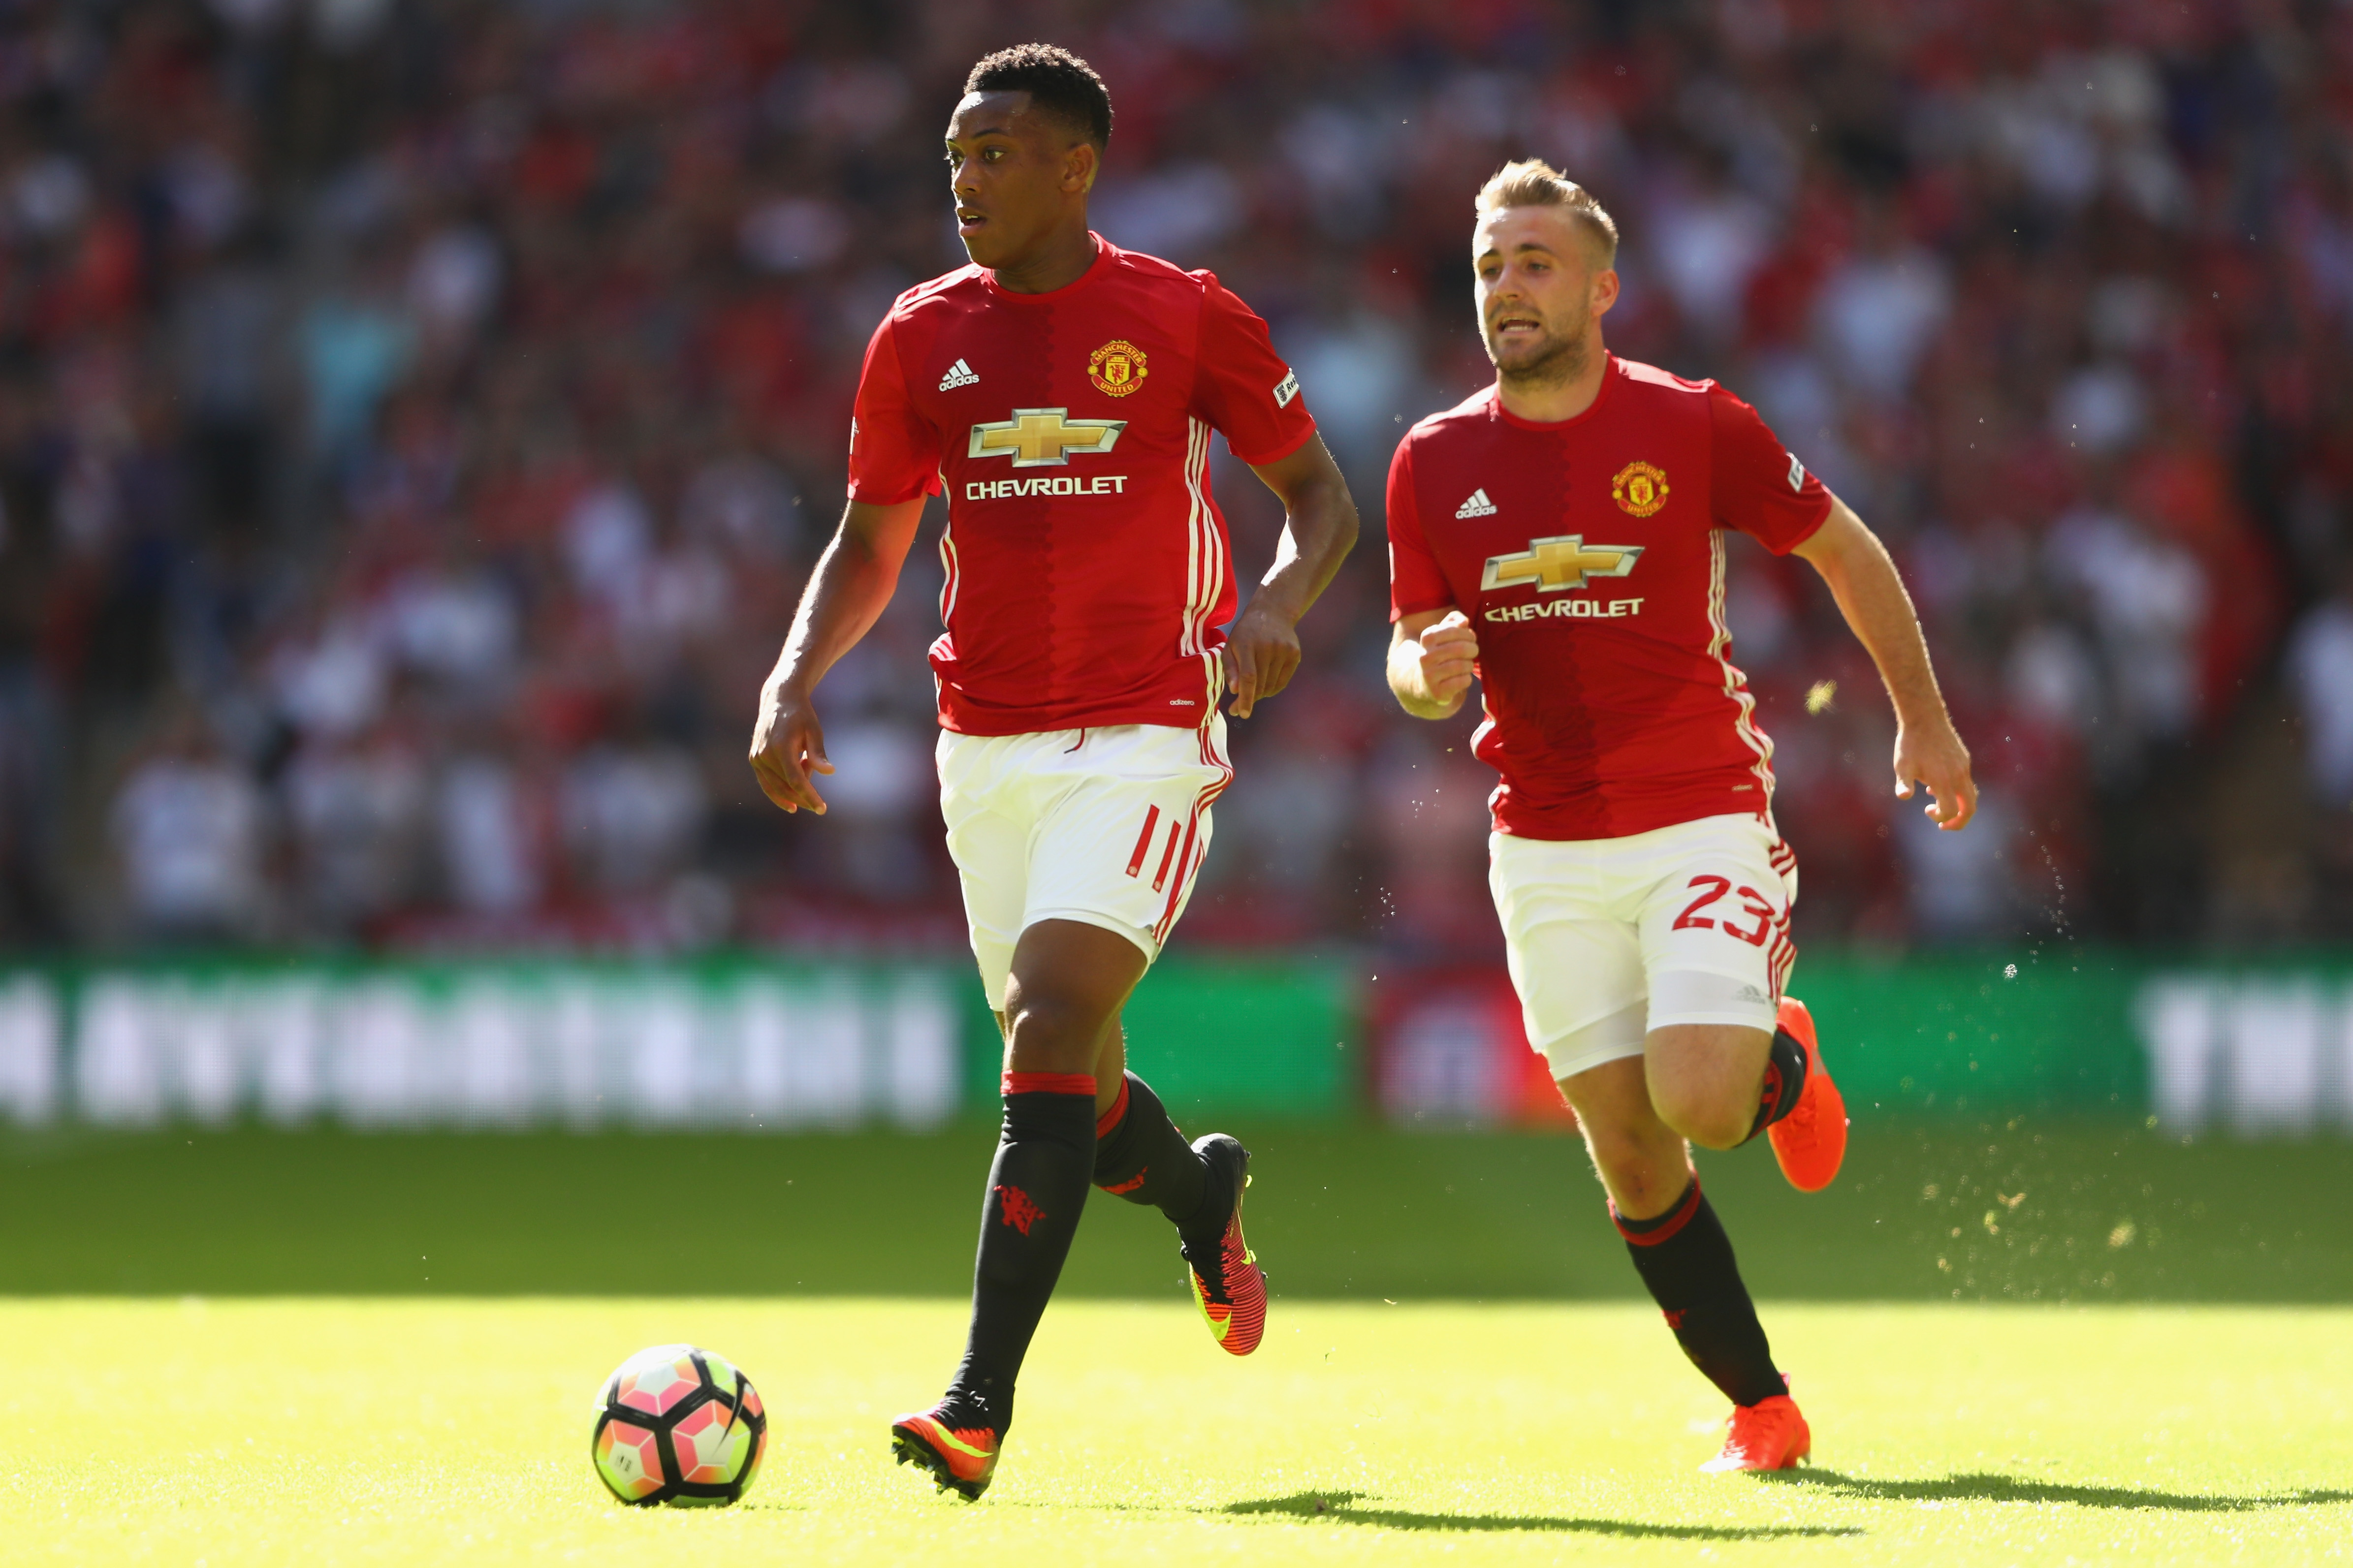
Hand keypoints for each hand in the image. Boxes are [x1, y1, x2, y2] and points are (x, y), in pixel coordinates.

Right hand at [748, 682, 833, 813]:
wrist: (779, 700)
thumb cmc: (801, 715)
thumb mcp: (814, 731)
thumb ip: (818, 753)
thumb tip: (829, 772)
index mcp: (781, 746)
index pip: (796, 780)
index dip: (810, 797)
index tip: (822, 809)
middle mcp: (765, 754)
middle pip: (786, 787)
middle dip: (804, 799)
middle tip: (820, 807)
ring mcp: (757, 757)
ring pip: (775, 787)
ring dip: (793, 793)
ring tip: (809, 791)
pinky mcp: (754, 759)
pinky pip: (766, 783)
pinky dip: (778, 794)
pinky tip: (791, 804)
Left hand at [1222, 596, 1301, 718]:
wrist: (1273, 613)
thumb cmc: (1245, 634)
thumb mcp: (1230, 646)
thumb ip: (1230, 669)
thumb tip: (1235, 691)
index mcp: (1247, 644)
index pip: (1249, 677)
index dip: (1246, 698)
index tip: (1242, 713)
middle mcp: (1268, 647)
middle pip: (1260, 685)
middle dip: (1249, 699)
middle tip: (1237, 707)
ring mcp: (1284, 650)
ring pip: (1271, 686)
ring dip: (1260, 693)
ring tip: (1252, 687)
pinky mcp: (1295, 654)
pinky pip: (1282, 682)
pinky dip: (1271, 688)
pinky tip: (1264, 682)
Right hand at [1415, 611, 1478, 704]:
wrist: (1421, 683)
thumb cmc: (1439, 653)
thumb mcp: (1441, 634)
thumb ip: (1453, 621)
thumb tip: (1464, 621)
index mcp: (1426, 639)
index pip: (1452, 630)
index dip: (1466, 633)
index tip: (1471, 637)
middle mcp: (1424, 657)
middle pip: (1459, 649)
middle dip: (1472, 649)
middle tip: (1474, 651)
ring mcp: (1429, 676)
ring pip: (1461, 666)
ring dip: (1469, 665)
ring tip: (1467, 665)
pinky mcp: (1437, 692)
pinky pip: (1462, 682)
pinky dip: (1467, 679)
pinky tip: (1463, 678)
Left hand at [1895, 717, 1974, 830]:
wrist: (1924, 718)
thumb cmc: (1910, 744)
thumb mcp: (1902, 765)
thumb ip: (1904, 783)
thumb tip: (1903, 796)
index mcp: (1944, 781)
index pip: (1952, 811)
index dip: (1941, 818)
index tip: (1927, 810)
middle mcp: (1958, 776)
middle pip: (1970, 808)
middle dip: (1958, 821)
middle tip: (1943, 825)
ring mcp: (1964, 767)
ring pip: (1970, 795)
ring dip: (1957, 805)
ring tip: (1935, 801)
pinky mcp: (1964, 760)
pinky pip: (1966, 781)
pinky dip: (1957, 791)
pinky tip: (1936, 785)